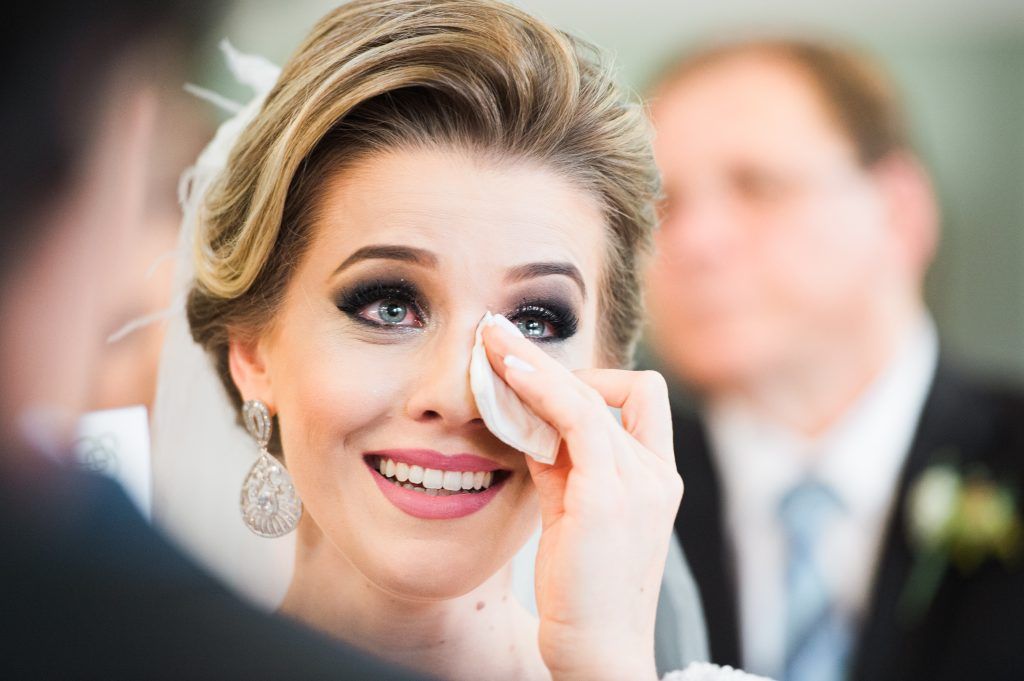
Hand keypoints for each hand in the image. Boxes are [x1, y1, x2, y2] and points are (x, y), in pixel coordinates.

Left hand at [483, 320, 682, 680]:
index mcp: (655, 478)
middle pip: (617, 387)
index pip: (639, 400)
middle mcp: (658, 474)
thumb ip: (561, 465)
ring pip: (591, 394)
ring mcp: (639, 483)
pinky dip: (542, 389)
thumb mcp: (572, 513)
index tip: (534, 380)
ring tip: (491, 344)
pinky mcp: (609, 496)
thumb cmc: (581, 589)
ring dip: (538, 364)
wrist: (596, 651)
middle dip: (555, 359)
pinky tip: (508, 375)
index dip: (589, 381)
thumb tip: (529, 422)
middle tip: (499, 336)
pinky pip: (578, 418)